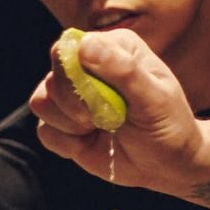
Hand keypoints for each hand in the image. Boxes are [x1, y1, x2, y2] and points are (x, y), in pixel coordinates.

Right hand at [30, 27, 209, 198]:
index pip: (69, 47)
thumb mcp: (155, 98)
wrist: (169, 164)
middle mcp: (87, 65)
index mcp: (113, 47)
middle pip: (52, 76)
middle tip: (109, 119)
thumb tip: (85, 45)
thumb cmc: (169, 125)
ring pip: (41, 102)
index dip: (75, 75)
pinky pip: (44, 131)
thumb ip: (124, 70)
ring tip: (104, 128)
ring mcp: (72, 94)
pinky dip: (68, 143)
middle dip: (75, 105)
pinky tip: (92, 142)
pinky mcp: (62, 122)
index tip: (101, 99)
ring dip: (72, 125)